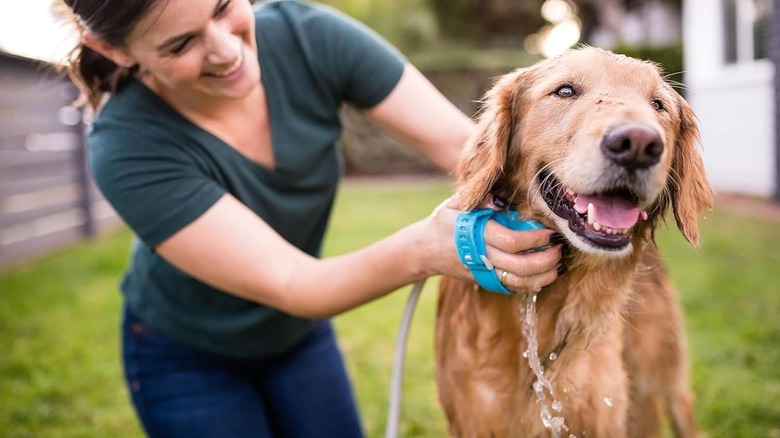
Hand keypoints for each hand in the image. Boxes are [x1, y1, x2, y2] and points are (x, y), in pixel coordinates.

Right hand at [426, 195, 564, 293]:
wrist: (425, 249)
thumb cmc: (444, 222)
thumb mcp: (456, 203)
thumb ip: (481, 199)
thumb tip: (504, 199)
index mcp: (476, 234)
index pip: (512, 241)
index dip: (535, 238)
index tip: (551, 232)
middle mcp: (481, 256)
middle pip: (520, 266)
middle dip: (545, 259)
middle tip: (560, 249)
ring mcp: (483, 272)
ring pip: (518, 281)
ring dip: (543, 276)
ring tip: (558, 265)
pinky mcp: (485, 282)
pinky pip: (512, 288)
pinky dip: (532, 285)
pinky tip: (546, 275)